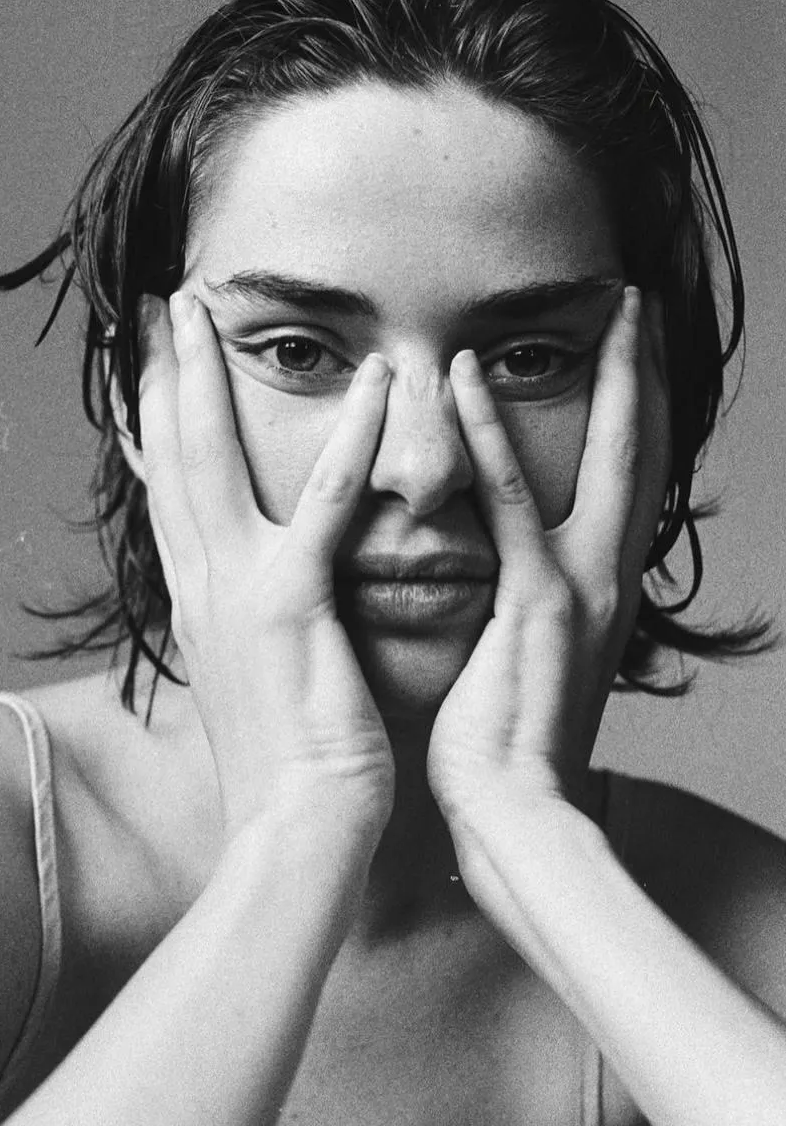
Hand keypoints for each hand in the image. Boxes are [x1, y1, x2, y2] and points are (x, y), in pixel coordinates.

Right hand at [138, 291, 395, 861]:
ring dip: (206, 376)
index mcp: (197, 603)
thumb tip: (243, 603)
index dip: (154, 423)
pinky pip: (325, 503)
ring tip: (207, 306)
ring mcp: (238, 592)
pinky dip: (348, 437)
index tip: (151, 366)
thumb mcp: (250, 683)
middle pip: (168, 458)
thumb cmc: (285, 764)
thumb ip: (244, 627)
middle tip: (158, 304)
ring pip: (212, 460)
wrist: (294, 830)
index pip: (167, 493)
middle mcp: (201, 586)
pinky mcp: (291, 606)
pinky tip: (371, 379)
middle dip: (159, 375)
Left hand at [427, 288, 669, 905]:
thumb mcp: (532, 668)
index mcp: (600, 593)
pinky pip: (512, 506)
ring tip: (611, 309)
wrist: (514, 817)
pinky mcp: (535, 605)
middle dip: (652, 376)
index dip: (640, 417)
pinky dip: (492, 438)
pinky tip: (473, 376)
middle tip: (646, 307)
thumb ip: (532, 616)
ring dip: (612, 377)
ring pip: (608, 461)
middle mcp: (606, 580)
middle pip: (646, 455)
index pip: (628, 485)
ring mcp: (578, 589)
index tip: (636, 359)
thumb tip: (516, 592)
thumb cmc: (509, 749)